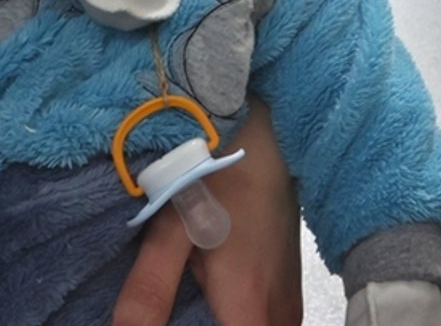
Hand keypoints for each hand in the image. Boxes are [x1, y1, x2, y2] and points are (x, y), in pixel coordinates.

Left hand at [112, 100, 301, 325]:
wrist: (270, 133)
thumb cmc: (221, 174)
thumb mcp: (172, 227)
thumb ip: (149, 289)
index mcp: (249, 307)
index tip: (175, 319)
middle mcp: (279, 314)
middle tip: (175, 311)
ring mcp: (290, 301)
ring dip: (224, 324)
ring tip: (190, 305)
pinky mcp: (290, 286)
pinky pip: (269, 323)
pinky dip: (239, 318)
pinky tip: (214, 300)